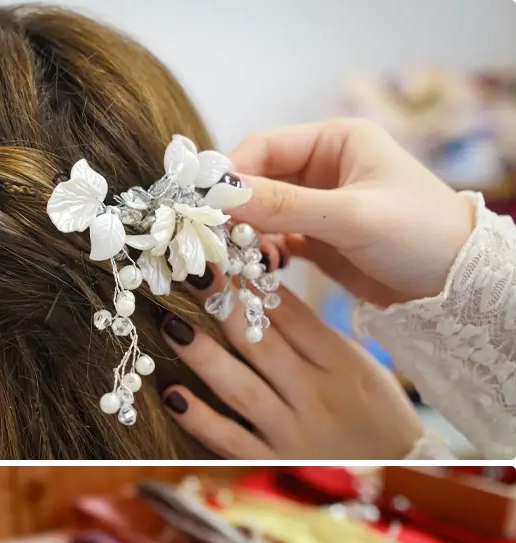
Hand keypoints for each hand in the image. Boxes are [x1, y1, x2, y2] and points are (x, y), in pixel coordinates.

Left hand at [160, 283, 422, 461]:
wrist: (397, 460)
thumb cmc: (370, 400)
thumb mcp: (352, 356)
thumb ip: (308, 328)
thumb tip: (254, 284)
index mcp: (338, 360)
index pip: (288, 314)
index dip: (249, 282)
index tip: (218, 254)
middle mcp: (313, 395)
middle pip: (261, 344)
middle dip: (222, 305)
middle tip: (189, 273)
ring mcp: (291, 431)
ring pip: (241, 390)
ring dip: (204, 357)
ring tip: (173, 326)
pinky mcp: (273, 460)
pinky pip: (230, 441)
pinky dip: (200, 421)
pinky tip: (172, 396)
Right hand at [229, 119, 475, 304]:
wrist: (454, 284)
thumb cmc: (417, 233)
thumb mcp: (350, 215)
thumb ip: (285, 205)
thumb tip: (221, 195)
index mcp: (336, 142)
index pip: (265, 148)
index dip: (232, 174)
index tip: (206, 207)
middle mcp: (324, 169)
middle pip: (259, 182)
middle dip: (236, 211)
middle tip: (215, 241)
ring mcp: (319, 207)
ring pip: (264, 215)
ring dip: (247, 236)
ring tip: (239, 260)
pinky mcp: (319, 242)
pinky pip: (276, 242)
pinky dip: (263, 255)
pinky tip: (261, 270)